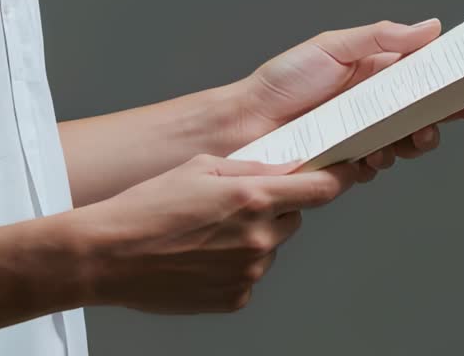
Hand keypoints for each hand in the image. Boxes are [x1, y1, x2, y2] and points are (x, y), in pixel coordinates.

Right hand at [77, 152, 356, 314]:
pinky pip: (250, 274)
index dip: (340, 177)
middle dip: (274, 206)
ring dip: (253, 236)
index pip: (320, 188)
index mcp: (253, 197)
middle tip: (233, 203)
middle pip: (292, 216)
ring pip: (270, 246)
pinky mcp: (236, 298)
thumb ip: (250, 167)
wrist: (111, 254)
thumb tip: (282, 168)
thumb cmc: (151, 203)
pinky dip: (235, 264)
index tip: (352, 169)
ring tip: (206, 231)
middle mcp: (259, 238)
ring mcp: (249, 272)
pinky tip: (201, 255)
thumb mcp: (203, 165)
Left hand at [236, 19, 463, 181]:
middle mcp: (374, 104)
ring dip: (417, 139)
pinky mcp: (352, 164)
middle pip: (425, 111)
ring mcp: (365, 135)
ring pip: (408, 141)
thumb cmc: (285, 80)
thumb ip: (382, 37)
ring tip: (415, 134)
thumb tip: (431, 28)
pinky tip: (372, 153)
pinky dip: (383, 159)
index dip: (453, 81)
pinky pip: (380, 165)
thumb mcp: (334, 47)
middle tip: (459, 113)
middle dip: (446, 114)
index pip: (424, 75)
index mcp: (376, 71)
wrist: (246, 123)